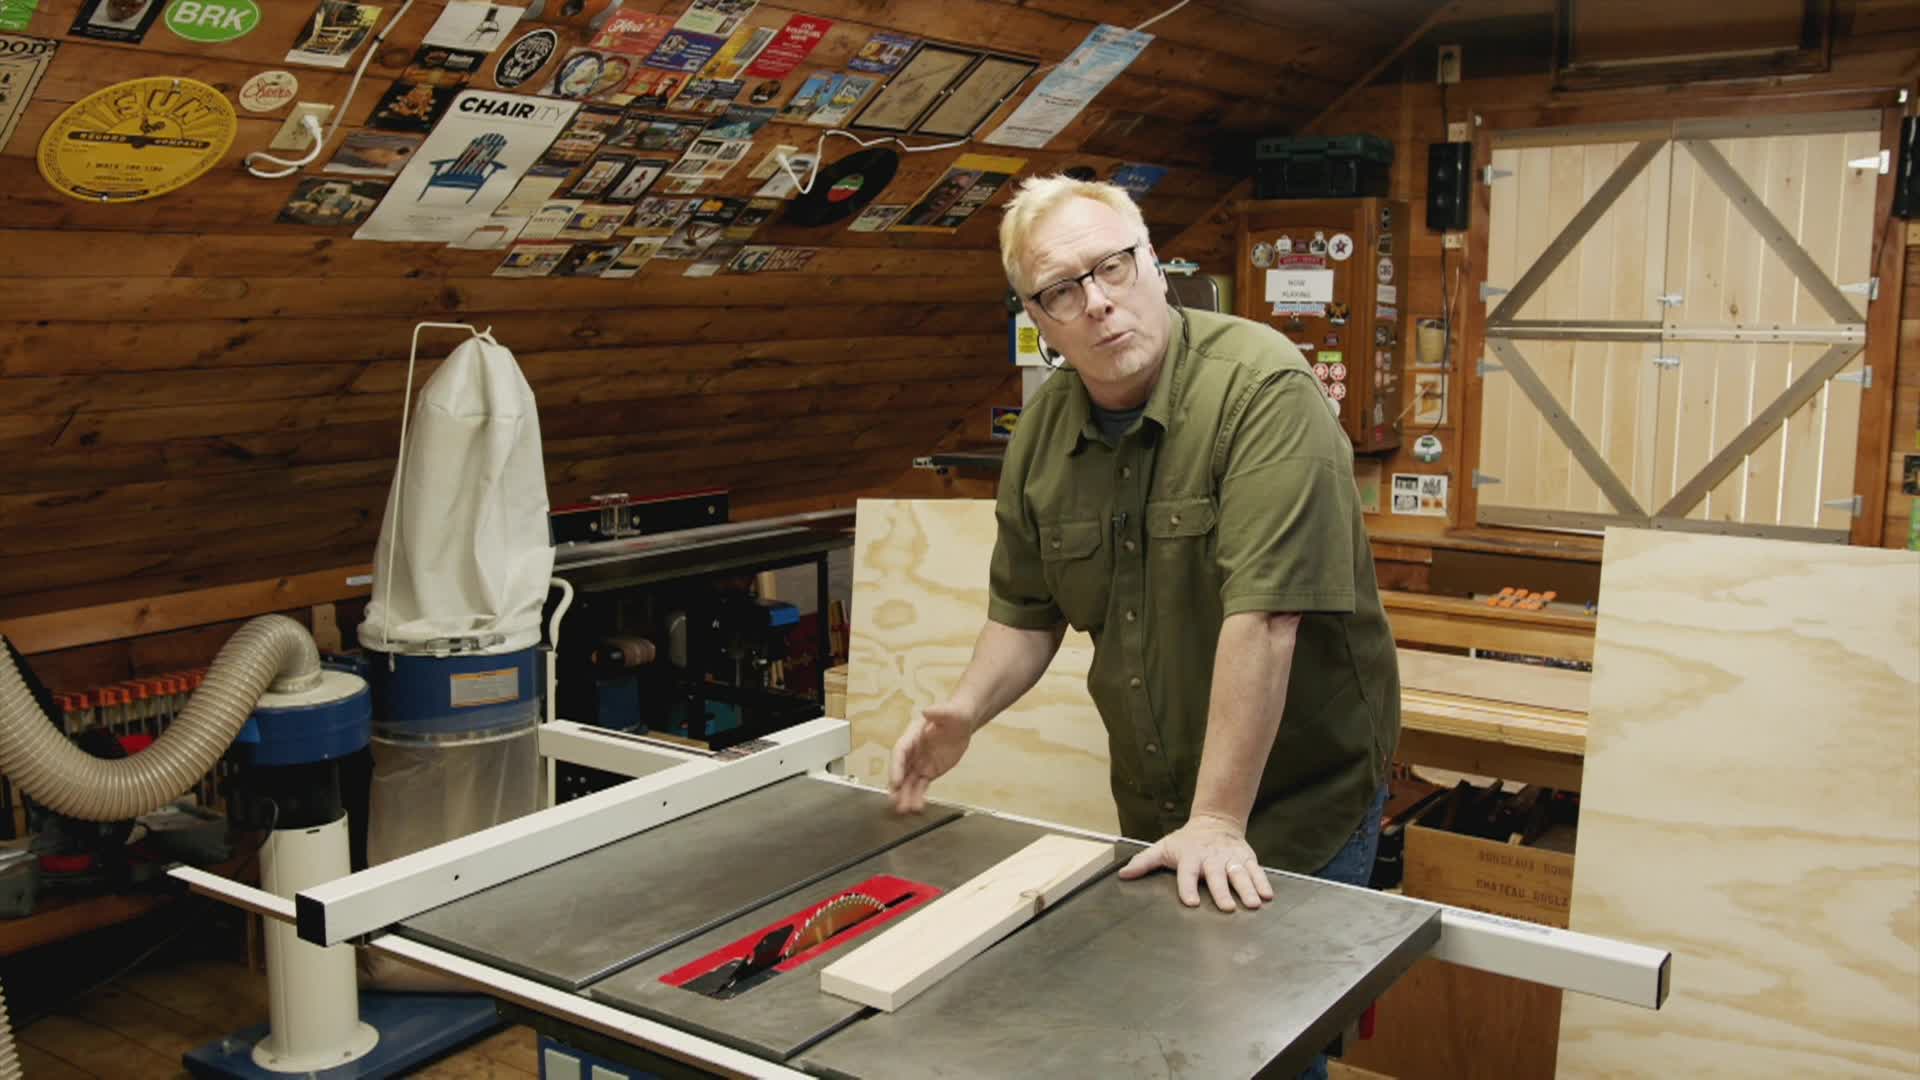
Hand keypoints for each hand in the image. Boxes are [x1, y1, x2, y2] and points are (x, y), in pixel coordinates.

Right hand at [887, 701, 974, 813]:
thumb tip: (927, 711)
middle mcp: (912, 751)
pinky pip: (921, 786)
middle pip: (901, 771)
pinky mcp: (929, 772)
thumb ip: (938, 712)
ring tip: (905, 811)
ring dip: (906, 796)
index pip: (900, 752)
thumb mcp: (949, 712)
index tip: (895, 782)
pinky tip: (918, 807)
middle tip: (894, 802)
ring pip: (910, 782)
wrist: (962, 724)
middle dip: (897, 787)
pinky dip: (918, 797)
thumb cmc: (954, 715)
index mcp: (912, 736)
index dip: (896, 767)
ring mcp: (919, 763)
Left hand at [1116, 812, 1273, 911]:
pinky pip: (1256, 871)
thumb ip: (1144, 862)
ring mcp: (1230, 859)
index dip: (1187, 887)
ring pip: (1239, 874)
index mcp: (1190, 858)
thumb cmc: (1186, 842)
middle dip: (1222, 892)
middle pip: (1217, 876)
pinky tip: (1268, 896)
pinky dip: (1263, 882)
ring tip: (1254, 904)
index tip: (1190, 902)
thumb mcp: (1163, 848)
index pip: (1187, 873)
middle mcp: (1211, 859)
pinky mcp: (1246, 859)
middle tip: (1227, 907)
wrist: (1215, 822)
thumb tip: (1123, 874)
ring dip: (1247, 889)